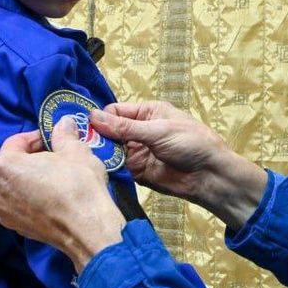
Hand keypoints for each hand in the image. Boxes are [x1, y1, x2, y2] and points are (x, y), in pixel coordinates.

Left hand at [0, 117, 125, 270]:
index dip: (38, 137)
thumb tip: (64, 124)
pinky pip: (23, 206)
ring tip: (58, 179)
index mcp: (2, 166)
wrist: (88, 228)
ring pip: (17, 187)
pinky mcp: (17, 229)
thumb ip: (64, 135)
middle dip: (34, 159)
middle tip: (59, 157)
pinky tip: (56, 199)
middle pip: (13, 166)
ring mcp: (4, 213)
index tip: (55, 138)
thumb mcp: (75, 150)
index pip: (16, 142)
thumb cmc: (77, 185)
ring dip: (34, 180)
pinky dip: (35, 199)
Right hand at [91, 101, 266, 230]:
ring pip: (109, 151)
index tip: (84, 128)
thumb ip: (126, 127)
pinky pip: (116, 168)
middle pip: (107, 132)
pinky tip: (95, 170)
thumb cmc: (192, 143)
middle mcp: (138, 131)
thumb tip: (94, 117)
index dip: (99, 119)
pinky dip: (107, 169)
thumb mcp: (159, 130)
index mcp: (146, 113)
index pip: (114, 112)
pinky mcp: (136, 171)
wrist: (209, 175)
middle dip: (95, 137)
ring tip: (83, 158)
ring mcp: (136, 152)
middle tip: (78, 145)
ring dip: (99, 154)